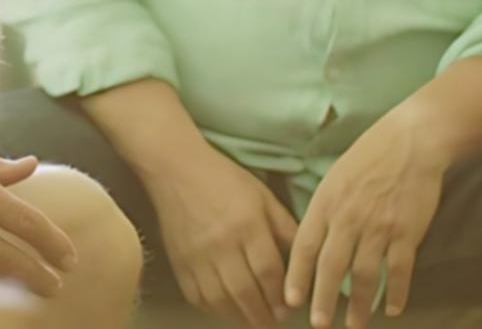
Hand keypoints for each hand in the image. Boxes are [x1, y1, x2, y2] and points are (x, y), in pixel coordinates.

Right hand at [143, 142, 297, 327]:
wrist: (175, 169)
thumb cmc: (225, 180)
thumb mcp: (264, 198)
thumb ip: (285, 229)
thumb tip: (306, 260)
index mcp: (247, 225)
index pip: (268, 271)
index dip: (281, 295)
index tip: (289, 310)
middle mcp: (221, 244)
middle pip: (245, 292)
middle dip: (263, 315)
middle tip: (273, 324)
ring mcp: (196, 256)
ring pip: (221, 300)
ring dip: (240, 318)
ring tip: (254, 323)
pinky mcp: (179, 262)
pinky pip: (197, 296)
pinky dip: (214, 310)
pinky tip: (227, 311)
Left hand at [285, 113, 445, 328]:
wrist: (412, 142)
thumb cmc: (370, 157)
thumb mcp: (335, 178)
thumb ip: (324, 211)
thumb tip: (313, 243)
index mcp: (326, 203)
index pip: (305, 246)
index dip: (297, 276)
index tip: (290, 301)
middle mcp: (348, 218)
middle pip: (331, 267)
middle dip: (322, 300)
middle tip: (318, 325)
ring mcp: (378, 227)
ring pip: (364, 275)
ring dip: (359, 306)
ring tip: (355, 326)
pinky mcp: (407, 232)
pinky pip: (399, 270)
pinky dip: (397, 293)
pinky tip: (393, 310)